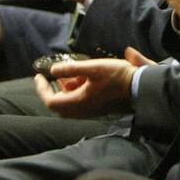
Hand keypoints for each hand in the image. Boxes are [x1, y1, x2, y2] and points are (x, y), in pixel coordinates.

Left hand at [34, 47, 154, 117]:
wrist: (139, 89)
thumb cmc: (118, 77)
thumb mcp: (94, 68)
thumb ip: (72, 69)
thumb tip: (53, 71)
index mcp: (79, 102)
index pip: (51, 101)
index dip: (42, 89)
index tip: (39, 76)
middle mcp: (83, 111)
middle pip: (59, 105)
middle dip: (54, 90)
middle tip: (56, 76)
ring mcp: (91, 112)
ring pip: (70, 105)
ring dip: (67, 90)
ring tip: (73, 74)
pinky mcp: (98, 110)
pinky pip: (79, 105)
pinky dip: (76, 93)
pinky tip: (85, 80)